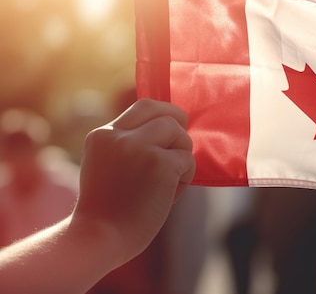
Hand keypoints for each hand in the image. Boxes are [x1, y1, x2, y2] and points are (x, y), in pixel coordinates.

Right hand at [72, 99, 194, 265]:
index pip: (143, 106)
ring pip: (179, 134)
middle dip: (180, 125)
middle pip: (164, 114)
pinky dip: (184, 178)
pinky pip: (187, 160)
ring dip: (182, 156)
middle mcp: (119, 136)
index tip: (174, 125)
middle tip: (183, 144)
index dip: (165, 113)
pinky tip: (169, 195)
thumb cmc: (107, 210)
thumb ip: (129, 145)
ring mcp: (139, 147)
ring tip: (169, 183)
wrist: (97, 239)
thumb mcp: (107, 165)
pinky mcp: (160, 163)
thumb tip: (170, 129)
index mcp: (102, 135)